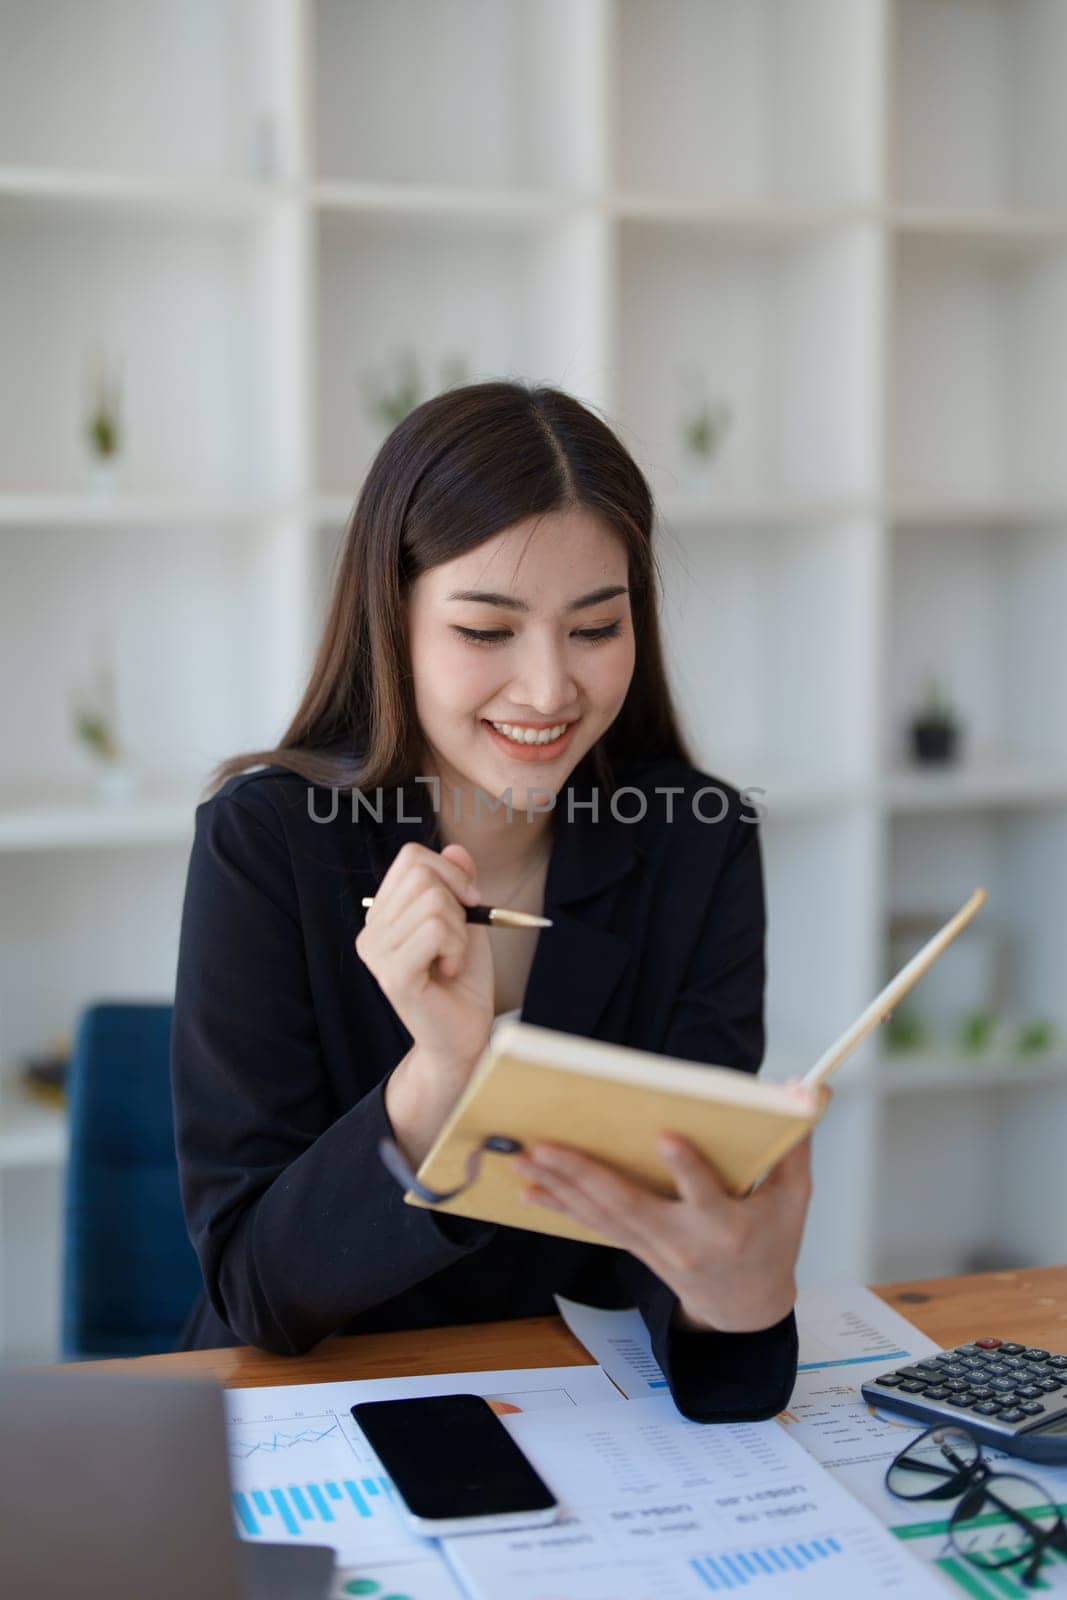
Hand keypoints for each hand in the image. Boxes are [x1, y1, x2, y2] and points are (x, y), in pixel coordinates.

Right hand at [355, 840, 494, 1071]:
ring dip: (459, 931)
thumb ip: (458, 884)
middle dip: (457, 902)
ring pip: (433, 902)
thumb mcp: (466, 921)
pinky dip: (456, 947)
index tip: (470, 901)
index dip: (450, 871)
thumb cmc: (462, 979)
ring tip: (450, 959)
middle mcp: (370, 930)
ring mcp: (376, 952)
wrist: (463, 1034)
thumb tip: (455, 847)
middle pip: (422, 875)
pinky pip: (434, 929)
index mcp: (382, 913)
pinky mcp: (392, 974)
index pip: (412, 858)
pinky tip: (447, 970)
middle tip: (457, 939)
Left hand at [511, 1084, 828, 1334]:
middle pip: (630, 1205)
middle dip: (585, 1174)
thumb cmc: (773, 1242)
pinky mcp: (634, 1247)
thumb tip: (807, 1089)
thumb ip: (796, 1143)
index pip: (707, 1194)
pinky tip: (528, 1189)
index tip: (665, 1137)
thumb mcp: (796, 1198)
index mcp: (726, 1224)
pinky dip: (559, 1206)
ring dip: (559, 1184)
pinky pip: (592, 1225)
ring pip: (601, 1214)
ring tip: (521, 1156)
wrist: (746, 1308)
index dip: (687, 1169)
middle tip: (546, 1144)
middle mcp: (683, 1240)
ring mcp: (653, 1247)